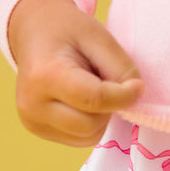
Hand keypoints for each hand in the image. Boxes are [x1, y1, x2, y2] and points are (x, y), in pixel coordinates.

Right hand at [8, 0, 143, 146]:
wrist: (35, 34)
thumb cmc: (68, 31)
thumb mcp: (99, 36)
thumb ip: (120, 67)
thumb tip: (134, 96)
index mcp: (45, 76)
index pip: (94, 99)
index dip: (124, 96)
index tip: (138, 86)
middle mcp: (32, 105)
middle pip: (91, 125)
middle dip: (110, 107)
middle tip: (106, 81)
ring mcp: (32, 121)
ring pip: (88, 136)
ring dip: (102, 116)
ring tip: (91, 87)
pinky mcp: (37, 130)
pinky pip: (79, 139)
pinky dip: (91, 123)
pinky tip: (82, 100)